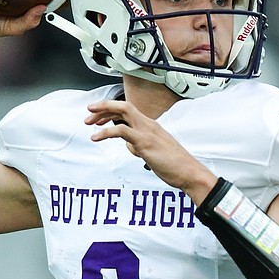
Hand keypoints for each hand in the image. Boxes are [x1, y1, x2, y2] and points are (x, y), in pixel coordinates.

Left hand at [85, 98, 216, 199]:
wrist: (189, 173)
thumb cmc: (175, 165)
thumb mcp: (154, 152)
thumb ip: (140, 146)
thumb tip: (129, 145)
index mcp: (151, 126)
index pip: (128, 110)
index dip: (111, 110)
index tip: (98, 117)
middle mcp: (149, 124)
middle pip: (123, 105)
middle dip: (104, 106)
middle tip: (88, 112)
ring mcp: (147, 131)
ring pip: (122, 111)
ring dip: (102, 114)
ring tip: (88, 122)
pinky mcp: (144, 142)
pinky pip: (121, 130)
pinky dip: (106, 132)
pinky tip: (96, 137)